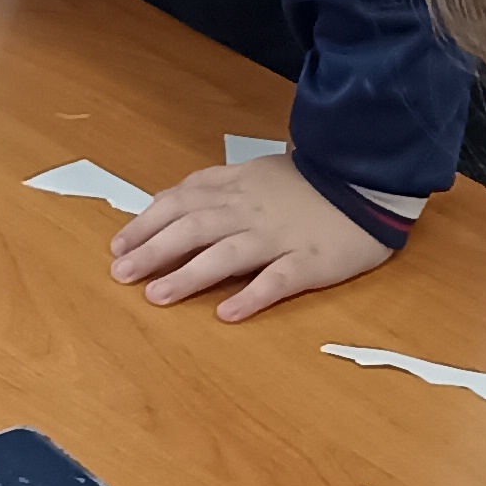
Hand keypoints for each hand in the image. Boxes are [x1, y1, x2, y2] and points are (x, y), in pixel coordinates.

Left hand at [112, 154, 394, 321]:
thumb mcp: (255, 171)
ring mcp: (280, 238)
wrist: (367, 182)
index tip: (118, 246)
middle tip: (121, 275)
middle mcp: (251, 212)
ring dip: (190, 275)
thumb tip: (170, 197)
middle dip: (154, 250)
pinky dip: (252, 295)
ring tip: (157, 295)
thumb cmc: (308, 183)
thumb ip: (214, 185)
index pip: (181, 204)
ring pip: (228, 254)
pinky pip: (278, 279)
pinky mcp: (310, 261)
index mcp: (237, 189)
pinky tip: (227, 314)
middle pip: (194, 229)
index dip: (147, 224)